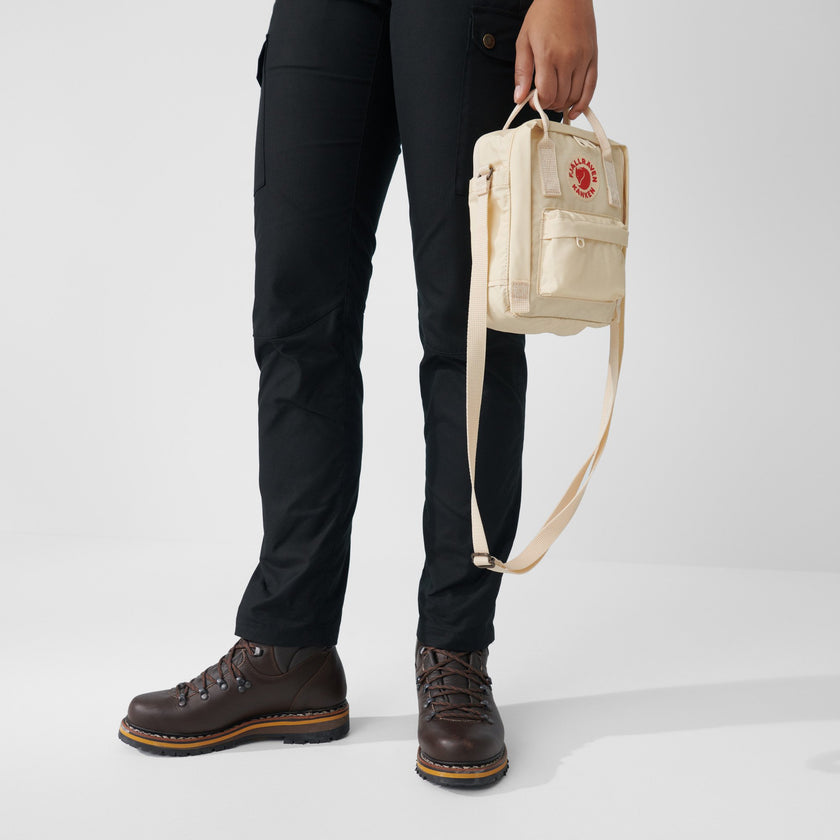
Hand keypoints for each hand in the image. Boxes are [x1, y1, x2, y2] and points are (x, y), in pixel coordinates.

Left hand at [514, 0, 597, 119]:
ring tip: (555, 101)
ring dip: (564, 105)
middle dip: (549, 104)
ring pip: (575, 95)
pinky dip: (583, 103)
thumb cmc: (544, 14)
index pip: (546, 94)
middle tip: (542, 99)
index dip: (539, 103)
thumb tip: (519, 97)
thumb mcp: (524, 41)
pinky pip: (591, 87)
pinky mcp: (593, 56)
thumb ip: (521, 72)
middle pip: (560, 98)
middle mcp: (568, 59)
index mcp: (548, 56)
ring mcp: (583, 58)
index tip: (533, 101)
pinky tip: (575, 110)